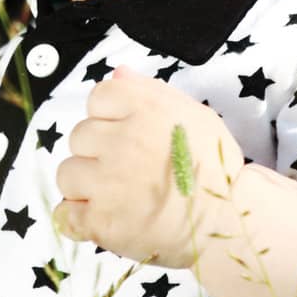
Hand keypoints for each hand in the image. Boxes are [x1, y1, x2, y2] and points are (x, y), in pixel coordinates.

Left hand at [53, 67, 246, 270]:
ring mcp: (107, 183)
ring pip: (67, 174)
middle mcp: (121, 141)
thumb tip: (117, 73)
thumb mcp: (192, 114)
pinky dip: (77, 219)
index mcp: (144, 109)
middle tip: (127, 170)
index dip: (110, 117)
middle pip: (79, 136)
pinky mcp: (101, 222)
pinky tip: (101, 218)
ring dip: (86, 186)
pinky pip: (65, 214)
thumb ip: (150, 90)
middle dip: (98, 152)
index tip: (128, 134)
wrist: (231, 223)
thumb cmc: (214, 167)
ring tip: (117, 197)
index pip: (98, 97)